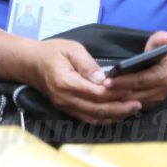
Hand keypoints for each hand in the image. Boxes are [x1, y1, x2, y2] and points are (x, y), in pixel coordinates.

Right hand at [27, 39, 141, 123]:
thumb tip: (103, 78)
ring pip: (93, 117)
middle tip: (137, 104)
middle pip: (96, 109)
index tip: (131, 89)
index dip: (114, 92)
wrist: (29, 63)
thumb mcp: (71, 48)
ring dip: (113, 116)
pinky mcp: (66, 109)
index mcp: (66, 82)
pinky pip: (87, 118)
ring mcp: (65, 106)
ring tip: (131, 110)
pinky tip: (115, 114)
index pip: (95, 92)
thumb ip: (87, 63)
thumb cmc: (50, 52)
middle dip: (119, 108)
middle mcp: (65, 98)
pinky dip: (103, 118)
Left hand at [102, 31, 166, 109]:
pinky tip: (109, 98)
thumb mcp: (165, 42)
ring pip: (133, 102)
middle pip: (135, 94)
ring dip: (117, 99)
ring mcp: (157, 99)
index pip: (141, 80)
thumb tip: (165, 37)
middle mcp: (161, 90)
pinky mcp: (153, 104)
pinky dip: (121, 102)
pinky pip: (135, 105)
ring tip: (100, 94)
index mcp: (164, 75)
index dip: (124, 81)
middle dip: (115, 93)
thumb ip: (161, 39)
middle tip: (97, 89)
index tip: (107, 81)